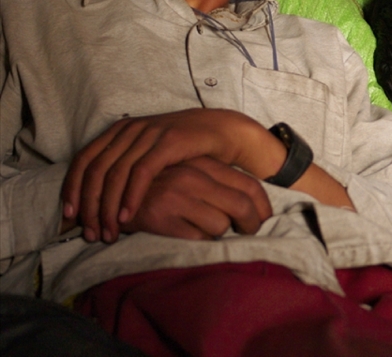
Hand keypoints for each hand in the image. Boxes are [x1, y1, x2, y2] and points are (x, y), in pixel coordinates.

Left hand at [61, 109, 285, 243]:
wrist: (222, 131)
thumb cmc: (184, 148)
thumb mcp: (148, 153)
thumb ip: (125, 167)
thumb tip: (98, 199)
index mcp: (119, 130)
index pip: (84, 160)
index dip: (72, 189)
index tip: (69, 217)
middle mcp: (130, 129)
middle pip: (95, 170)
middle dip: (89, 206)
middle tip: (89, 233)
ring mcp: (149, 134)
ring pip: (115, 174)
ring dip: (107, 207)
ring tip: (108, 231)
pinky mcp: (168, 142)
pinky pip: (141, 173)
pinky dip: (130, 196)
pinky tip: (127, 215)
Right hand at [120, 156, 272, 240]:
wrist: (112, 192)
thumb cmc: (161, 186)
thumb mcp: (191, 174)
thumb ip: (217, 183)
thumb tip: (254, 207)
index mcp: (204, 164)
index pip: (250, 185)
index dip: (263, 206)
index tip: (265, 219)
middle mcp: (193, 177)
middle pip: (242, 206)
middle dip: (252, 225)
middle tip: (250, 233)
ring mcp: (177, 196)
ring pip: (220, 225)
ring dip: (218, 234)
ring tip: (207, 231)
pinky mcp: (161, 217)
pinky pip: (196, 239)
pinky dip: (197, 243)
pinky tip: (186, 237)